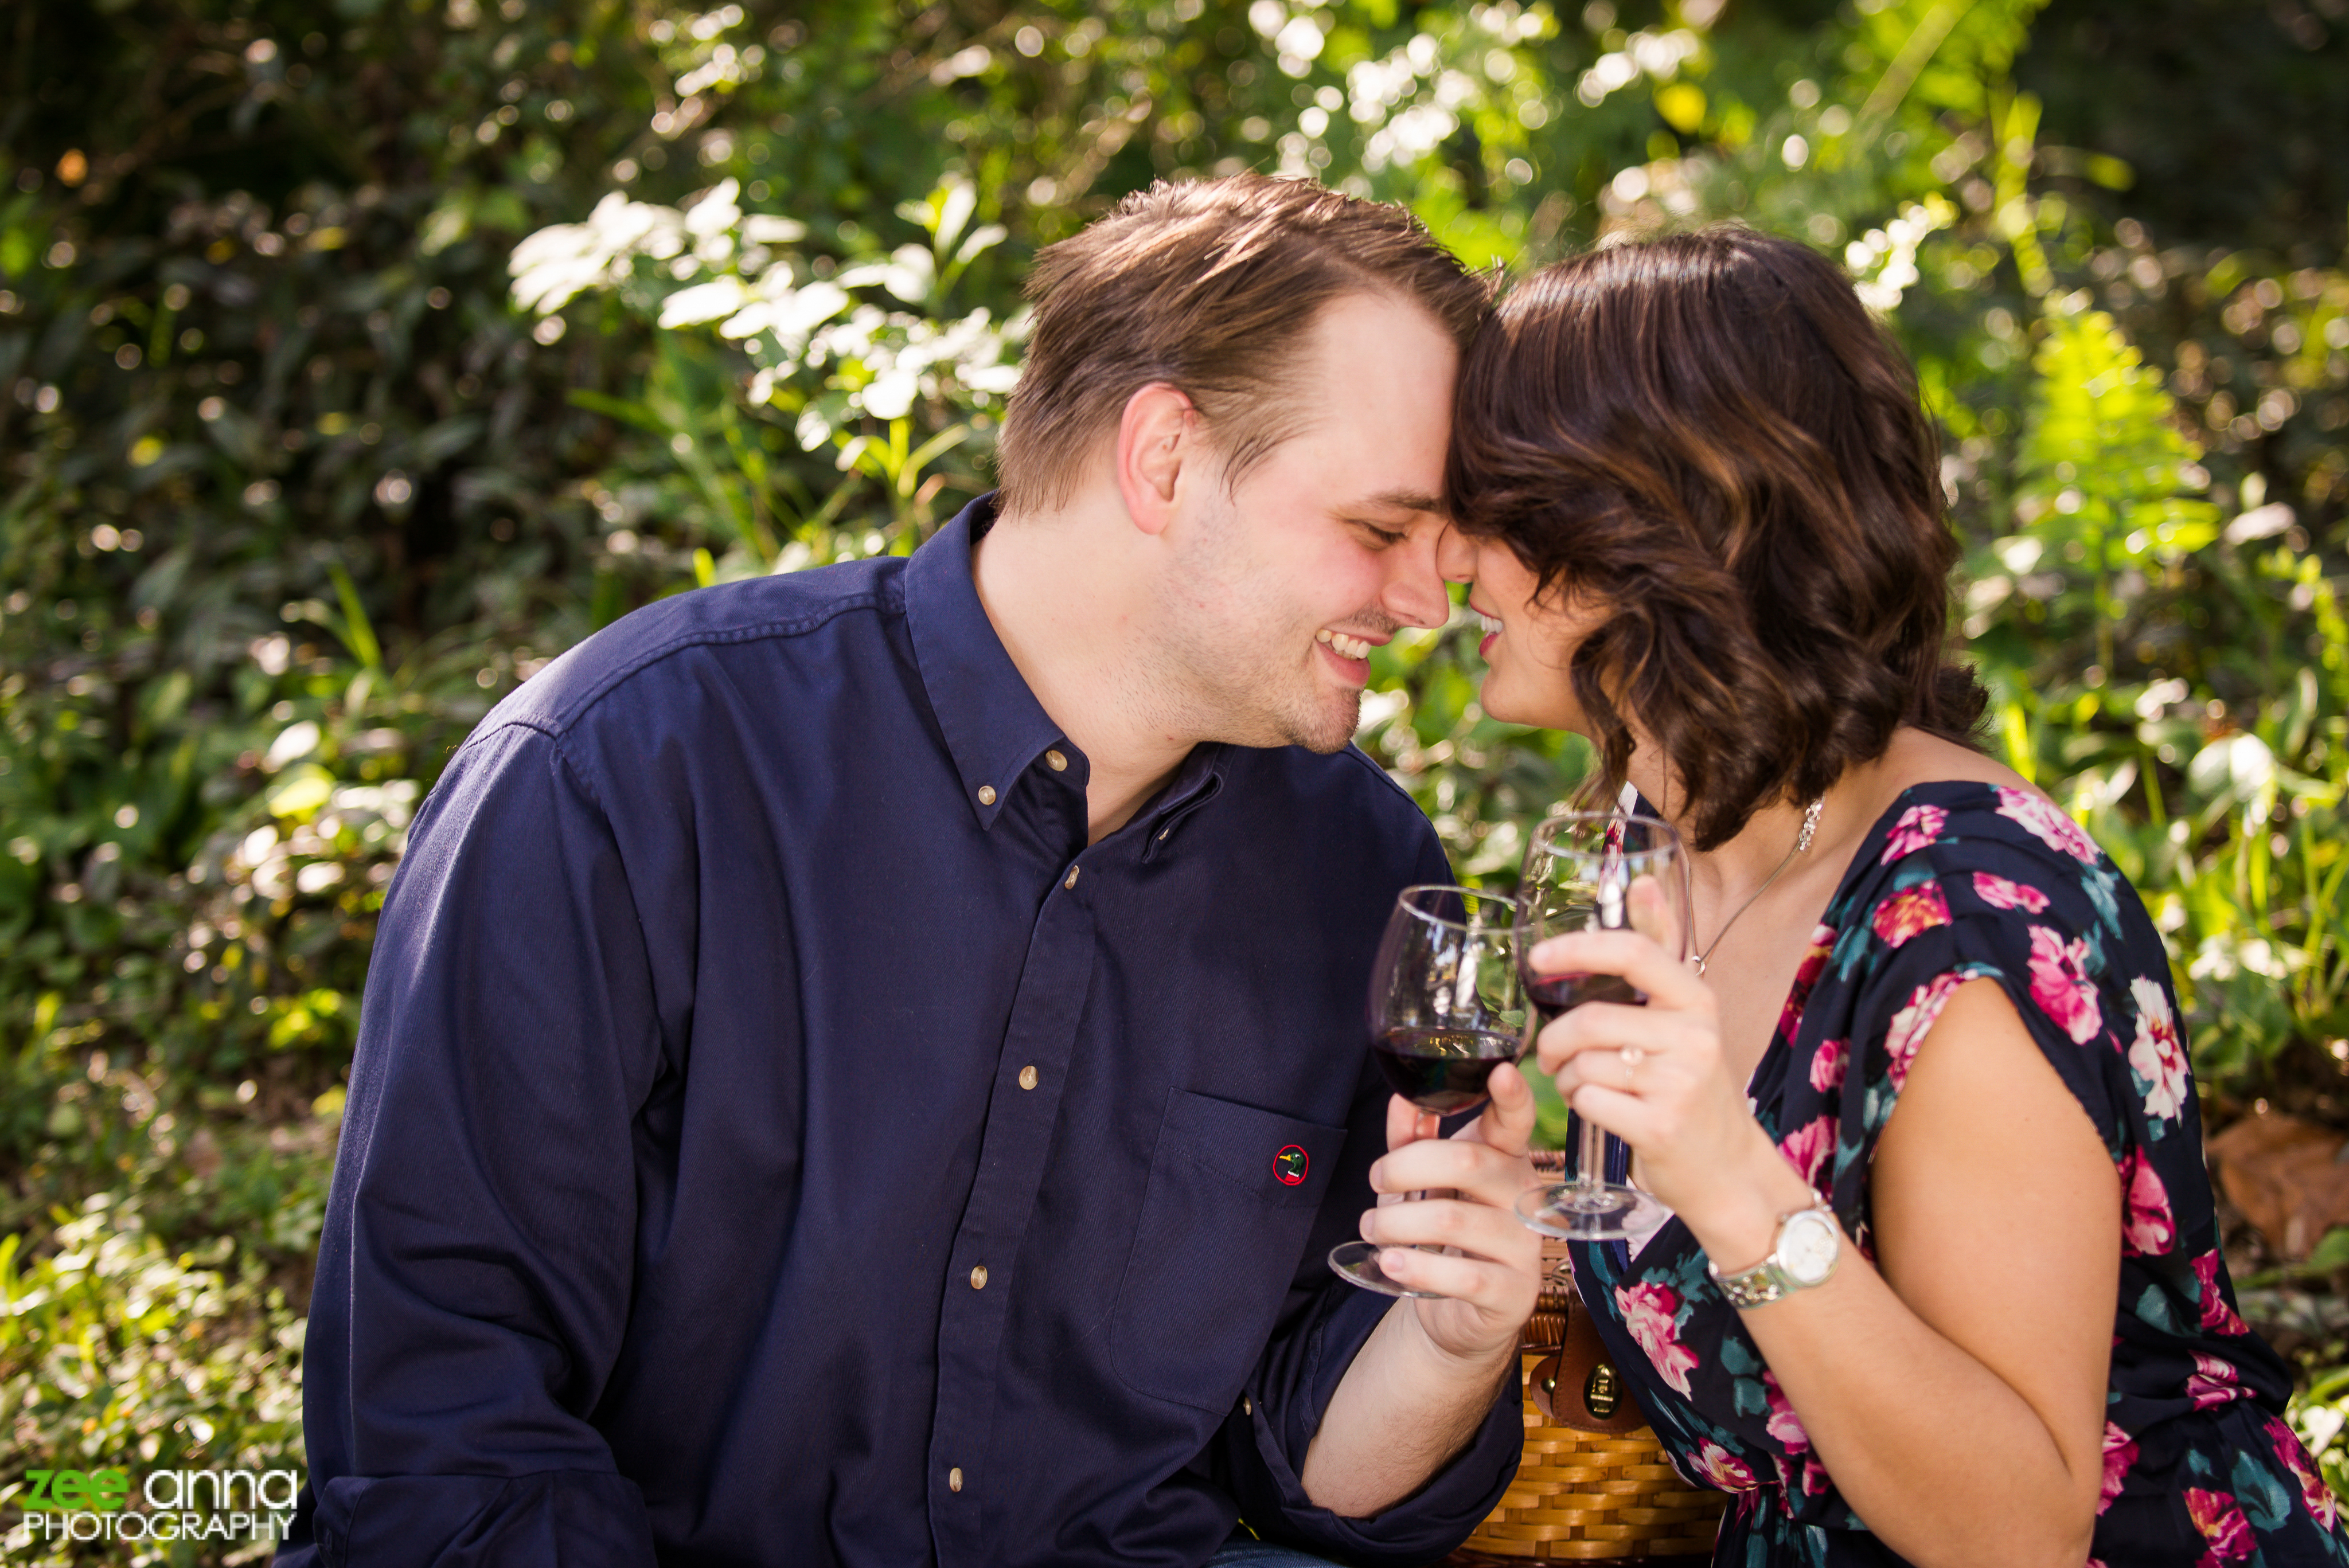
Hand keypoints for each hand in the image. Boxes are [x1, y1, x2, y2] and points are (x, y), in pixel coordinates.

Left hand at [1357, 1062, 1542, 1361]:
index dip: (1513, 1096)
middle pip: (1467, 1161)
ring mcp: (1523, 1247)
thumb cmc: (1441, 1235)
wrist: (1457, 1311)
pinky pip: (1463, 1276)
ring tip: (1373, 1227)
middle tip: (1377, 1180)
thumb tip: (1402, 1097)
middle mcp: (1523, 1198)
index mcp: (1505, 1160)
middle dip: (1405, 1167)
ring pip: (1454, 1219)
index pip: (1515, 1123)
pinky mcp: (1513, 1293)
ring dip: (1396, 1222)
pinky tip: (1391, 1264)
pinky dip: (1416, 1269)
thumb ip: (1413, 1141)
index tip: (1501, 1070)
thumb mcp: (1423, 1184)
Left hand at [1525, 926, 1785, 1235]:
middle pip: (1590, 1020)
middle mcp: (1695, 1037)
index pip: (1634, 954)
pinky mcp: (1661, 1126)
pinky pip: (1588, 1101)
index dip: (1578, 950)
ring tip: (1582, 1085)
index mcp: (1697, 1000)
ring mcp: (1680, 1083)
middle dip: (1555, 1040)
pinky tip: (1598, 1110)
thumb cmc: (1691, 1084)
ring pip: (1583, 1064)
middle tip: (1551, 1055)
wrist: (1726, 1167)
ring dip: (1565, 1077)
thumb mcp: (1685, 1016)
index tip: (1539, 958)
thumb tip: (1641, 879)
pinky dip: (1578, 1106)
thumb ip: (1658, 953)